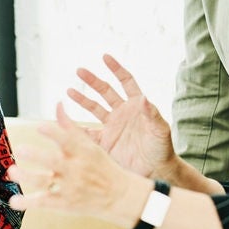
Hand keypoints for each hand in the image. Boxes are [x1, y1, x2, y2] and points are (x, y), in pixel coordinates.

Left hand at [7, 104, 148, 227]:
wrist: (119, 196)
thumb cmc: (101, 166)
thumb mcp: (90, 145)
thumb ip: (69, 126)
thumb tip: (58, 104)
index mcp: (81, 153)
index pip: (67, 141)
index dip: (53, 133)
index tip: (39, 126)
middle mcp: (74, 170)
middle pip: (53, 162)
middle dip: (36, 155)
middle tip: (19, 149)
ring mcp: (69, 187)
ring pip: (45, 182)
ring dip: (27, 177)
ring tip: (12, 172)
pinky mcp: (64, 203)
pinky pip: (43, 202)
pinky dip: (28, 202)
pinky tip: (13, 201)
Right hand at [67, 54, 178, 179]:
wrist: (155, 171)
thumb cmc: (162, 148)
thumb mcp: (160, 130)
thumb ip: (152, 114)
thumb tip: (143, 98)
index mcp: (136, 106)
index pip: (126, 82)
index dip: (116, 69)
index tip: (105, 57)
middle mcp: (122, 112)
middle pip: (105, 91)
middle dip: (93, 80)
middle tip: (80, 70)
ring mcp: (112, 126)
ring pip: (94, 108)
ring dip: (82, 99)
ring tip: (69, 90)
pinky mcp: (105, 141)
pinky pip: (87, 132)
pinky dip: (77, 127)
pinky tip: (66, 122)